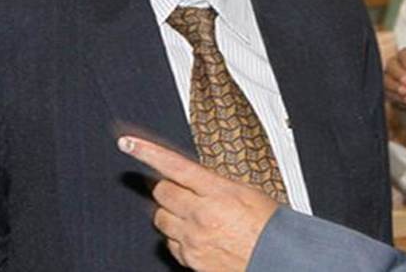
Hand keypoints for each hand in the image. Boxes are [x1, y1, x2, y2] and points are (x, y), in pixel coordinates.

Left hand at [117, 136, 278, 271]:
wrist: (277, 260)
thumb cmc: (270, 228)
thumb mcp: (248, 193)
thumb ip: (217, 185)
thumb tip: (198, 179)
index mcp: (217, 192)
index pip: (174, 165)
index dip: (147, 152)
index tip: (128, 143)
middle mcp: (200, 215)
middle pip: (162, 193)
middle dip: (168, 188)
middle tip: (182, 190)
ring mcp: (192, 239)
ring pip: (161, 219)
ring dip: (171, 213)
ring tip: (192, 215)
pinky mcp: (190, 260)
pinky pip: (170, 244)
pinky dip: (178, 238)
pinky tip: (195, 236)